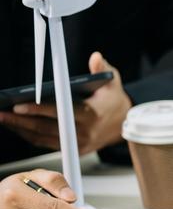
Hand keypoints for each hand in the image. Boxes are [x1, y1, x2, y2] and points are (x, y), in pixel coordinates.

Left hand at [0, 52, 131, 154]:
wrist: (123, 124)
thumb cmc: (112, 100)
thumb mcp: (112, 82)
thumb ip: (103, 69)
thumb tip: (96, 57)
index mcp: (91, 114)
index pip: (60, 112)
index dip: (38, 109)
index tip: (18, 105)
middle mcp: (84, 132)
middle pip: (46, 127)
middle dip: (20, 121)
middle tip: (1, 113)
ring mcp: (79, 144)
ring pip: (43, 138)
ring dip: (21, 129)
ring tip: (4, 119)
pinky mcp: (75, 150)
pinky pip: (47, 144)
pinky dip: (30, 136)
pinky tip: (17, 127)